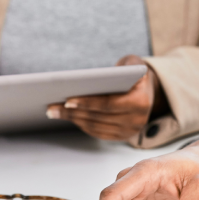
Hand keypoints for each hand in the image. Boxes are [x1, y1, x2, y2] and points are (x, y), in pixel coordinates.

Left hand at [46, 55, 164, 140]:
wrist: (147, 88)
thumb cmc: (133, 72)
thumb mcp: (130, 63)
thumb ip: (115, 69)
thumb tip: (84, 80)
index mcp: (141, 101)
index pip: (109, 104)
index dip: (87, 103)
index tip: (67, 100)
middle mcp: (138, 120)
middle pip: (98, 117)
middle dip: (72, 112)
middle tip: (51, 107)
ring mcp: (130, 131)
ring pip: (95, 126)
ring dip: (72, 119)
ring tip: (54, 111)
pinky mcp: (122, 136)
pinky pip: (97, 132)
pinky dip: (81, 124)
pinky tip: (67, 117)